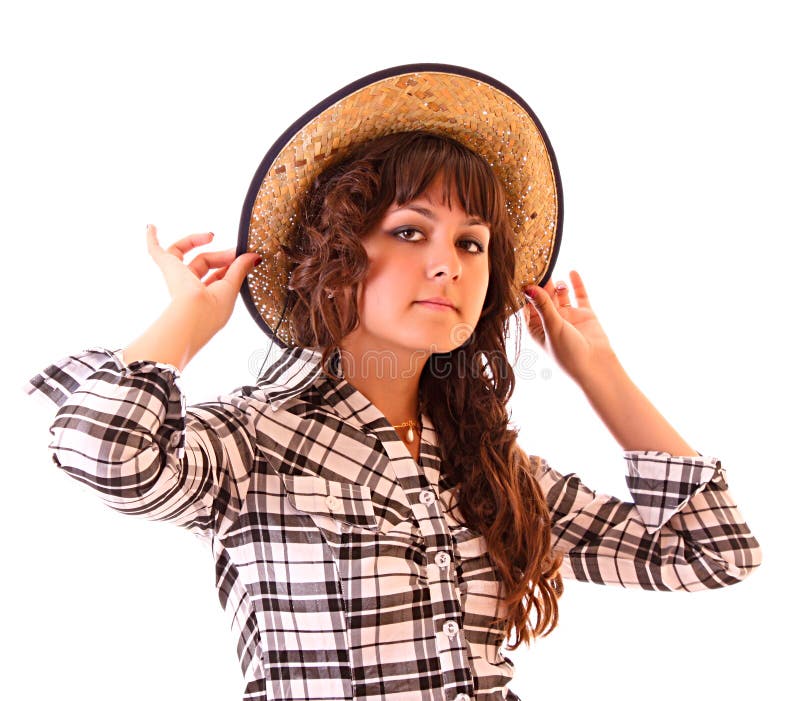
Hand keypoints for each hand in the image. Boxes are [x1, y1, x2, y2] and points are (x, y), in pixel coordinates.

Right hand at [146, 223, 260, 341]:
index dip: (230, 265)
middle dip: (221, 256)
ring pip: (183, 253)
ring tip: (211, 235)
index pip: (216, 276)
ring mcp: (176, 277)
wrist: (192, 315)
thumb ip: (240, 269)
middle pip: (203, 262)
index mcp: (204, 297)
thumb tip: (254, 257)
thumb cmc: (211, 311)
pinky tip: (152, 227)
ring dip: (195, 240)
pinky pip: (155, 251)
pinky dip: (152, 239)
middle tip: (235, 251)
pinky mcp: (167, 267)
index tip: (245, 257)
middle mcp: (188, 288)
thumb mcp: (231, 288)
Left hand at [523, 270, 615, 384]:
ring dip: (557, 284)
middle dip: (541, 283)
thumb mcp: (552, 328)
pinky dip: (576, 285)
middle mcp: (550, 321)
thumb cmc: (568, 354)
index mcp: (536, 328)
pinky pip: (579, 296)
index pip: (528, 304)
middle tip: (538, 264)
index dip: (526, 290)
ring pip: (560, 295)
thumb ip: (543, 306)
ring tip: (552, 269)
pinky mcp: (584, 315)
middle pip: (543, 297)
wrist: (596, 367)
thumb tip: (528, 287)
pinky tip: (572, 272)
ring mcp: (568, 317)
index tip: (523, 272)